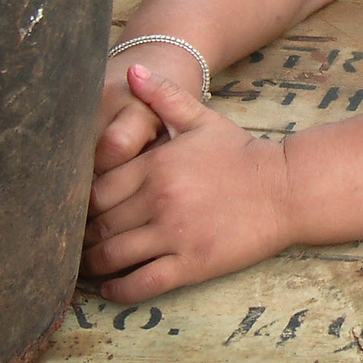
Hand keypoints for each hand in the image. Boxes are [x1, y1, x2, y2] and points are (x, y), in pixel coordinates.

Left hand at [82, 64, 292, 303]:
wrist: (286, 187)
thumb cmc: (241, 153)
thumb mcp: (202, 119)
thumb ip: (164, 96)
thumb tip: (132, 71)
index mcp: (157, 166)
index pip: (95, 192)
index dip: (81, 206)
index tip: (78, 213)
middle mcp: (160, 200)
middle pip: (99, 227)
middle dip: (83, 237)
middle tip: (76, 242)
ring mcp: (175, 234)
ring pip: (113, 257)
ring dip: (93, 265)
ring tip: (88, 266)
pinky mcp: (191, 264)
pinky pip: (141, 284)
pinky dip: (119, 290)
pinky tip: (112, 288)